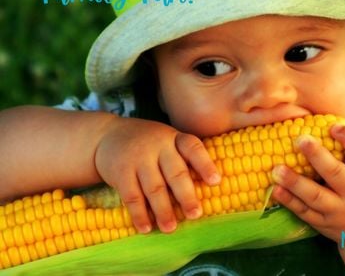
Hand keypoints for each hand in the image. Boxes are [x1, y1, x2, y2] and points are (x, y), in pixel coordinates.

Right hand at [94, 117, 219, 233]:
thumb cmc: (150, 145)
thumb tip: (208, 192)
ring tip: (170, 228)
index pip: (193, 148)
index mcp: (175, 139)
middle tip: (195, 215)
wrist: (108, 135)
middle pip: (175, 172)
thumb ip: (184, 160)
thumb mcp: (168, 142)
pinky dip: (139, 214)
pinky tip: (146, 228)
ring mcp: (139, 158)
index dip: (205, 165)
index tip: (216, 182)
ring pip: (154, 188)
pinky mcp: (121, 171)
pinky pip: (132, 196)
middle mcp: (159, 146)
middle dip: (186, 196)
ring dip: (163, 211)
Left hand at [271, 125, 344, 240]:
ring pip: (316, 196)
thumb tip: (316, 120)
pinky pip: (304, 213)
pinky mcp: (323, 224)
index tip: (334, 126)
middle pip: (336, 174)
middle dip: (317, 157)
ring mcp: (338, 211)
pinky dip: (289, 201)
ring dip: (295, 182)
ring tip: (276, 169)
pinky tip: (275, 190)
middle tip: (300, 139)